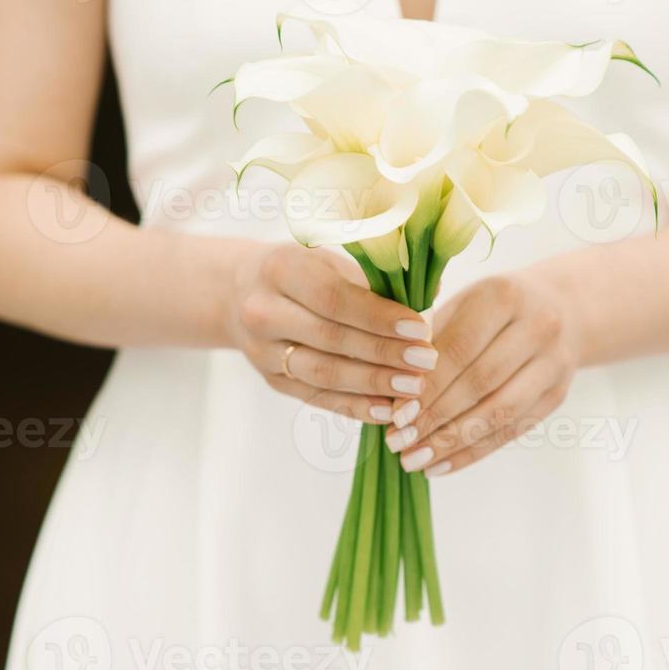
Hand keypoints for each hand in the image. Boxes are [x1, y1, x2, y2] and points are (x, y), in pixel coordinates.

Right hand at [228, 243, 436, 421]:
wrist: (240, 291)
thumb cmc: (301, 270)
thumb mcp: (328, 259)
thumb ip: (372, 279)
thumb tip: (429, 295)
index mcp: (281, 269)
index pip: (335, 299)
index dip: (380, 317)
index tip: (420, 328)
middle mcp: (263, 312)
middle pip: (330, 339)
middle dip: (383, 353)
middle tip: (426, 361)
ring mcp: (263, 351)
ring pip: (323, 374)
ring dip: (372, 384)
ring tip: (413, 388)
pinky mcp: (271, 380)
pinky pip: (317, 397)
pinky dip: (354, 406)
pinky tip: (386, 410)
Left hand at [384, 274, 579, 477]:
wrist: (560, 308)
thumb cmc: (490, 308)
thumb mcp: (460, 304)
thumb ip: (428, 340)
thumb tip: (392, 394)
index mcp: (503, 296)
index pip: (460, 349)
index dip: (427, 386)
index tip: (395, 415)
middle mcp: (537, 326)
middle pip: (480, 382)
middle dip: (435, 417)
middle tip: (399, 442)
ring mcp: (553, 363)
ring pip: (499, 412)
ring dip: (453, 442)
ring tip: (414, 460)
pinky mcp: (557, 394)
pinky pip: (512, 431)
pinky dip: (473, 452)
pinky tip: (440, 465)